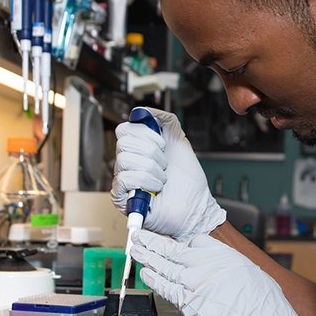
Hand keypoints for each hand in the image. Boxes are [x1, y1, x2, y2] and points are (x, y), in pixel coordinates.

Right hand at [111, 108, 225, 240]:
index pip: (125, 129)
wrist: (194, 206)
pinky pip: (124, 178)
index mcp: (138, 149)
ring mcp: (123, 180)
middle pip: (123, 142)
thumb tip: (145, 110)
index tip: (162, 145)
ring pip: (124, 159)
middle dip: (152, 152)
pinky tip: (155, 188)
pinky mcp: (121, 197)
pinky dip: (145, 181)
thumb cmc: (187, 180)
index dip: (146, 133)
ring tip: (162, 179)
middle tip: (164, 165)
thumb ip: (166, 121)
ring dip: (151, 169)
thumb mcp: (180, 141)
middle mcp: (127, 162)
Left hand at [131, 230, 315, 315]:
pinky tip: (145, 273)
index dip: (184, 243)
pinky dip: (153, 279)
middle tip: (141, 236)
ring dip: (147, 257)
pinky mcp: (189, 305)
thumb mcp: (252, 274)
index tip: (175, 242)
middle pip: (173, 250)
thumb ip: (229, 268)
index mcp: (224, 255)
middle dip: (154, 243)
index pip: (196, 241)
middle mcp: (207, 266)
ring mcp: (196, 285)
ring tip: (136, 248)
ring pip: (164, 267)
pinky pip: (165, 289)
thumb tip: (216, 272)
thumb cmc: (267, 309)